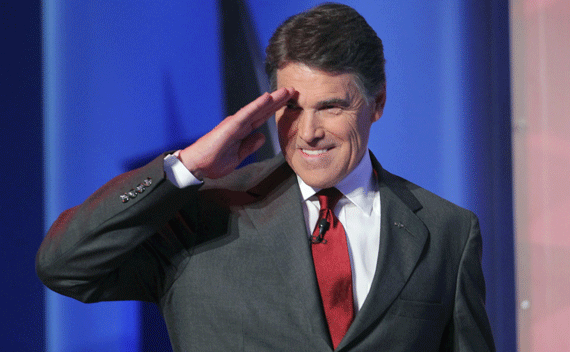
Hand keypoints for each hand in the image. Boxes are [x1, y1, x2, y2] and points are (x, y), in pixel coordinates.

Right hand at [178, 87, 293, 178]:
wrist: (197, 167)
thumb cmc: (213, 162)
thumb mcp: (238, 156)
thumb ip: (250, 146)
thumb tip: (262, 137)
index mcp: (242, 131)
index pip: (262, 118)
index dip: (275, 109)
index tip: (288, 102)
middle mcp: (239, 124)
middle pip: (263, 110)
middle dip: (278, 100)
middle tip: (293, 91)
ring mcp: (235, 123)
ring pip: (257, 109)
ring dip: (272, 99)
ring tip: (286, 91)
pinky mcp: (230, 126)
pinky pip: (246, 114)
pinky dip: (257, 105)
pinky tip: (267, 98)